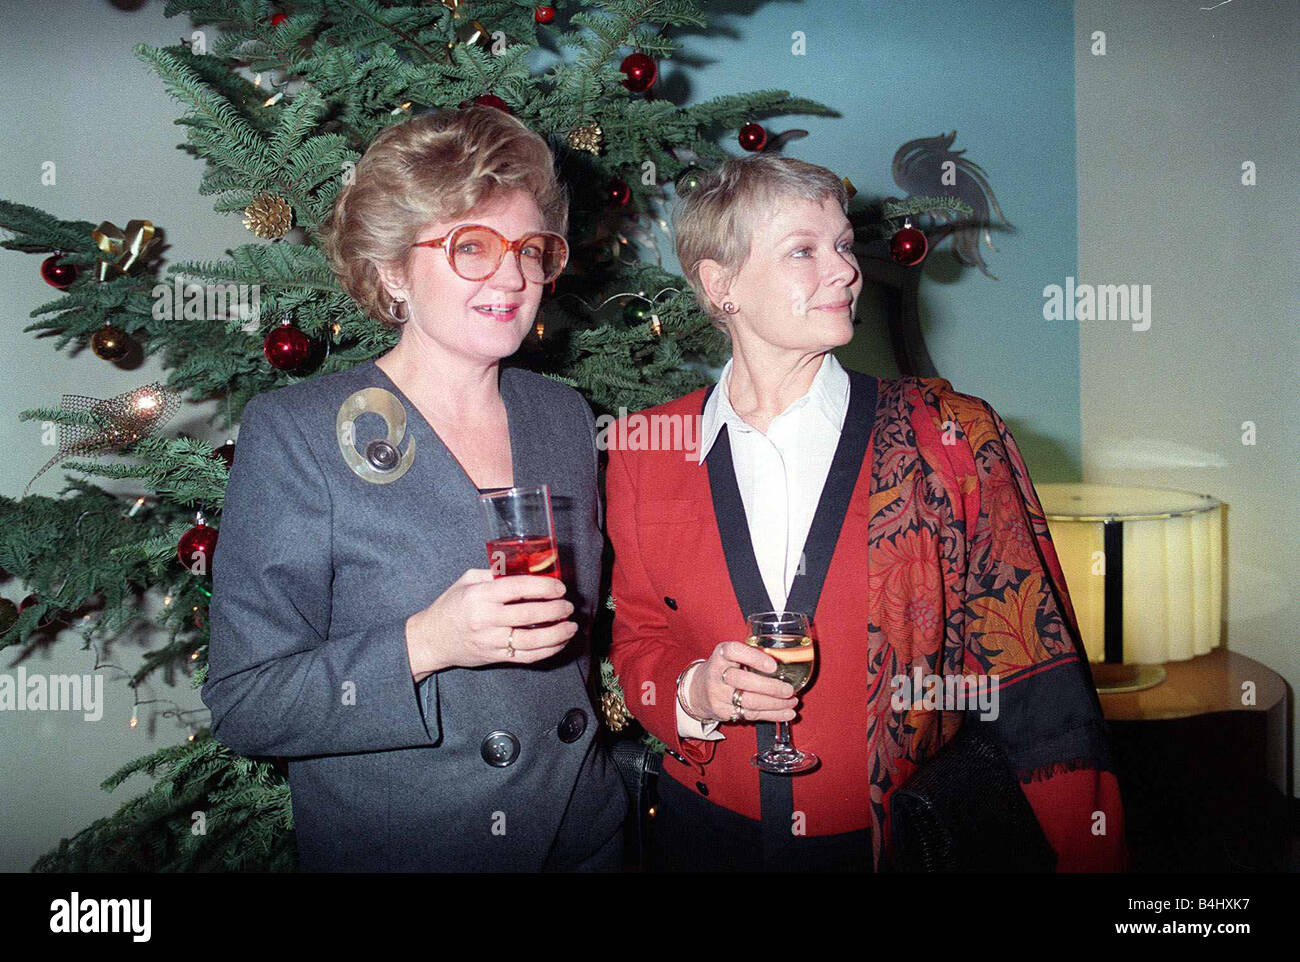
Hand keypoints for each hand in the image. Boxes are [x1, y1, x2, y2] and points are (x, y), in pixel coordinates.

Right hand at [406, 569, 576, 679]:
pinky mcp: (495, 657)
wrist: (432, 639)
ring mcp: (491, 641)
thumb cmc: (450, 606)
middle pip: (529, 615)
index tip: (560, 587)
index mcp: (480, 596)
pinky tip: (560, 642)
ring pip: (532, 641)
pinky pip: (527, 657)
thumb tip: (525, 567)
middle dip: (556, 610)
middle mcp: (486, 619)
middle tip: (569, 606)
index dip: (543, 587)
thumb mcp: (467, 581)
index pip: (517, 588)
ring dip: (557, 633)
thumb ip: (494, 574)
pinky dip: (548, 651)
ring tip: (571, 626)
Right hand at [684, 641, 796, 723]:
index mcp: (721, 654)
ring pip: (749, 702)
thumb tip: (787, 660)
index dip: (754, 658)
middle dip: (770, 687)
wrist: (698, 690)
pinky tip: (787, 713)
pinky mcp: (723, 712)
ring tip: (792, 701)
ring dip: (775, 704)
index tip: (773, 665)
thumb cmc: (723, 669)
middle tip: (789, 689)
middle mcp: (717, 673)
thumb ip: (752, 655)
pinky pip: (751, 715)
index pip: (734, 651)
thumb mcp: (731, 656)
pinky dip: (772, 715)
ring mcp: (718, 695)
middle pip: (743, 681)